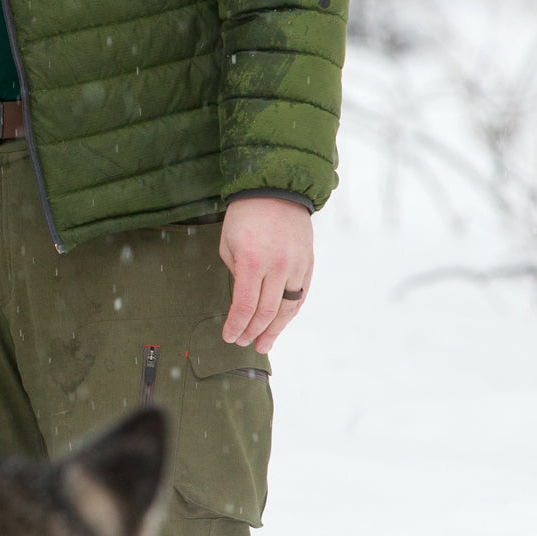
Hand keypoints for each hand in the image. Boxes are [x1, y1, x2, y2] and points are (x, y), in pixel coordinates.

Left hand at [219, 197, 314, 353]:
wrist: (277, 190)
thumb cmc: (245, 216)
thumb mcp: (228, 244)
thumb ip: (235, 274)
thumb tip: (241, 301)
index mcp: (253, 261)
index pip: (245, 305)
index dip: (237, 326)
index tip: (229, 337)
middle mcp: (278, 266)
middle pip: (266, 311)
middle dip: (252, 331)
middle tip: (242, 342)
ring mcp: (297, 266)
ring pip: (287, 308)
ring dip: (274, 330)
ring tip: (263, 344)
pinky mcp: (308, 264)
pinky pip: (300, 296)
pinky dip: (290, 313)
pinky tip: (280, 324)